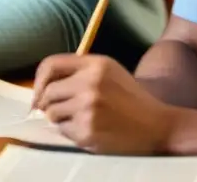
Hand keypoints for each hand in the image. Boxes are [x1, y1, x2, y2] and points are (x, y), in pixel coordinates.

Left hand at [32, 53, 181, 154]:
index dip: (39, 80)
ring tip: (80, 119)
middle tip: (62, 110)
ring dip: (60, 118)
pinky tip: (90, 129)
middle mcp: (90, 83)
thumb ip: (78, 71)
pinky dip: (71, 132)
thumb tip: (42, 87)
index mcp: (95, 64)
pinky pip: (63, 131)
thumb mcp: (109, 72)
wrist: (157, 126)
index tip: (39, 93)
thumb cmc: (130, 98)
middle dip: (49, 103)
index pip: (50, 64)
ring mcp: (88, 108)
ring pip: (52, 113)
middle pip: (47, 92)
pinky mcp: (88, 131)